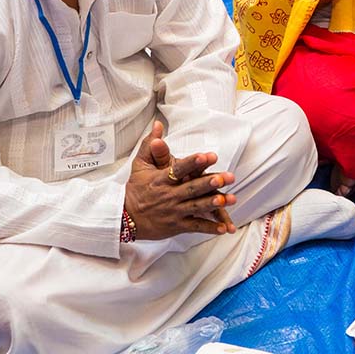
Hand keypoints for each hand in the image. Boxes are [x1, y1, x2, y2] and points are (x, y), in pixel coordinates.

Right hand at [124, 121, 237, 240]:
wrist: (125, 218)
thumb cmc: (135, 189)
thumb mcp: (140, 165)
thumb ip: (150, 145)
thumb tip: (158, 126)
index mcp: (162, 179)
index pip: (179, 169)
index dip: (194, 162)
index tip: (208, 156)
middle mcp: (169, 195)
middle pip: (192, 188)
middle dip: (210, 183)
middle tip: (226, 177)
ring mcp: (174, 212)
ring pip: (196, 207)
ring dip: (214, 203)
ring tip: (229, 199)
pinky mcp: (177, 226)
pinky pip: (195, 226)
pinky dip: (210, 228)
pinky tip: (224, 228)